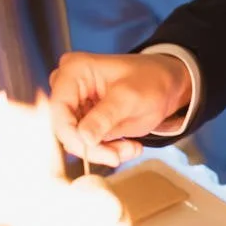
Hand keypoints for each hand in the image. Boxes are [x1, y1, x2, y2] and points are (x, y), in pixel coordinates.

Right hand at [48, 51, 191, 167]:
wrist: (166, 85)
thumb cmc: (151, 80)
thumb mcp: (131, 97)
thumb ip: (106, 116)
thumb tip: (84, 138)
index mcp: (74, 70)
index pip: (58, 108)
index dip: (71, 134)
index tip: (93, 149)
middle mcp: (69, 86)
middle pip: (65, 127)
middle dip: (92, 146)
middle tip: (119, 154)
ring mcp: (76, 104)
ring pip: (76, 140)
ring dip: (103, 151)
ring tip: (131, 148)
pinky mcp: (86, 120)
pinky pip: (88, 144)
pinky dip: (108, 151)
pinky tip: (129, 146)